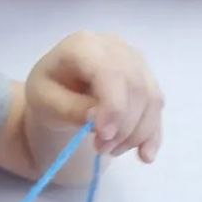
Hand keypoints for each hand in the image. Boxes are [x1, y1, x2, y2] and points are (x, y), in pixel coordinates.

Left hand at [26, 31, 163, 163]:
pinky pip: (156, 107)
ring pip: (151, 98)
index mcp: (84, 45)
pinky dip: (152, 134)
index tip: (103, 136)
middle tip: (101, 148)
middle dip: (123, 126)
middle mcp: (115, 47)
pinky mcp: (145, 78)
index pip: (110, 72)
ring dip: (136, 133)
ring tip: (110, 150)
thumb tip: (101, 119)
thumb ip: (72, 109)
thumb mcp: (45, 102)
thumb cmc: (47, 91)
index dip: (114, 106)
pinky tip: (145, 155)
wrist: (57, 88)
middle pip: (136, 86)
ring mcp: (134, 61)